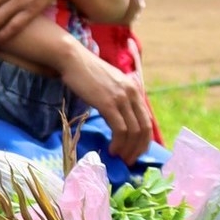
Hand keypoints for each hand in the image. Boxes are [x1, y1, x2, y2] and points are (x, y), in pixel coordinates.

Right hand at [57, 46, 149, 163]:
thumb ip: (119, 98)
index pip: (147, 121)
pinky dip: (118, 143)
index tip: (135, 152)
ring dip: (128, 149)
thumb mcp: (110, 84)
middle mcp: (133, 94)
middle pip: (144, 129)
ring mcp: (121, 99)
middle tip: (129, 160)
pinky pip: (120, 130)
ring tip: (120, 157)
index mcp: (135, 90)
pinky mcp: (109, 103)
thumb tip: (120, 119)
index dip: (143, 141)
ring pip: (133, 132)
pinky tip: (112, 149)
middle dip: (138, 148)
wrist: (72, 59)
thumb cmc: (86, 72)